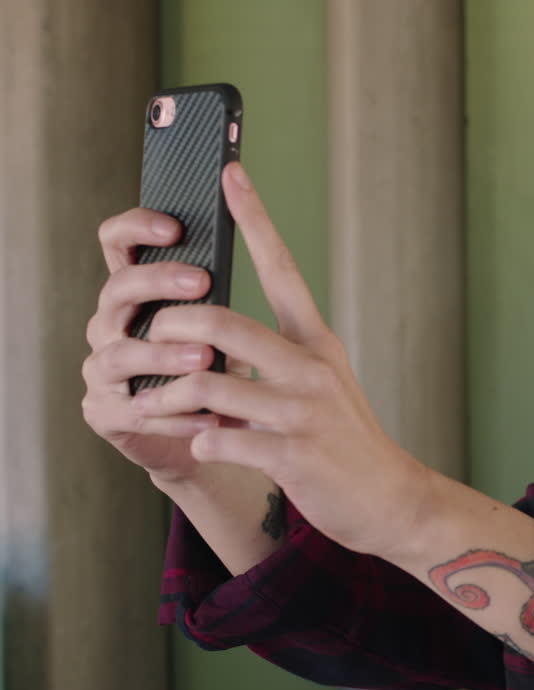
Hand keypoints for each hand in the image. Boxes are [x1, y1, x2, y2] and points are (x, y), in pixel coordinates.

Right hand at [83, 207, 255, 483]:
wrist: (211, 434)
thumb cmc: (219, 369)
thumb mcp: (225, 327)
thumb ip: (220, 296)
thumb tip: (245, 250)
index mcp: (137, 294)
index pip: (118, 244)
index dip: (136, 227)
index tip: (176, 226)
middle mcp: (111, 325)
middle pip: (117, 289)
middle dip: (158, 281)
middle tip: (203, 282)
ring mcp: (103, 370)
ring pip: (120, 354)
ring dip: (163, 353)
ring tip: (205, 356)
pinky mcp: (107, 414)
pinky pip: (134, 412)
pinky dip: (174, 415)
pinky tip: (209, 417)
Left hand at [130, 162, 429, 557]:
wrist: (389, 497)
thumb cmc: (343, 439)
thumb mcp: (318, 384)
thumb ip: (274, 358)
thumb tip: (214, 343)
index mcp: (316, 342)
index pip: (282, 268)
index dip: (255, 219)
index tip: (230, 174)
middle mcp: (311, 367)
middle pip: (222, 323)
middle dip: (171, 327)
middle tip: (149, 338)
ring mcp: (302, 412)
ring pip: (208, 385)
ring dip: (168, 398)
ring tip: (153, 406)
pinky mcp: (292, 455)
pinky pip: (220, 439)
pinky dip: (199, 441)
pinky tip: (203, 444)